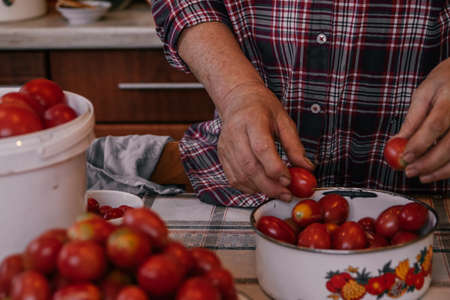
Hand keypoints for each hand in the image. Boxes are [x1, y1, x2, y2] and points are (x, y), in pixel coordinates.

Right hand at [217, 83, 313, 200]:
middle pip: (249, 166)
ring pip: (240, 176)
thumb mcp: (283, 120)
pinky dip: (249, 188)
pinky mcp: (222, 156)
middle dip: (269, 186)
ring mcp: (226, 146)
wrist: (238, 100)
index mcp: (252, 120)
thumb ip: (294, 145)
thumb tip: (306, 168)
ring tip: (277, 192)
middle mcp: (235, 133)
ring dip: (260, 189)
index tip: (288, 179)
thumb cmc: (261, 107)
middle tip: (286, 193)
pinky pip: (234, 179)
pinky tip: (261, 187)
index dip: (275, 168)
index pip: (261, 148)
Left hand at [395, 57, 449, 182]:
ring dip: (440, 170)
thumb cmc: (446, 81)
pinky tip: (438, 171)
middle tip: (410, 171)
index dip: (419, 144)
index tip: (405, 157)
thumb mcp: (425, 93)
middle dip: (428, 162)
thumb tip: (398, 141)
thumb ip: (413, 118)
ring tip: (422, 175)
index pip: (434, 126)